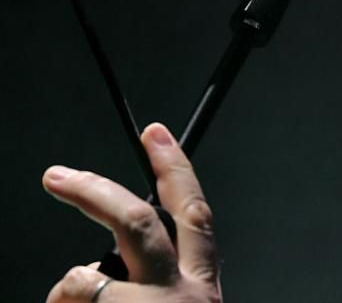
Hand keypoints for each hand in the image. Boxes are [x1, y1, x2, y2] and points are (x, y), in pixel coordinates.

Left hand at [43, 123, 221, 302]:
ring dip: (70, 290)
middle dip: (95, 192)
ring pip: (88, 274)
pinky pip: (70, 299)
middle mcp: (184, 293)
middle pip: (138, 221)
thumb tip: (105, 269)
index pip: (194, 212)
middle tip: (60, 177)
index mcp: (201, 285)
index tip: (156, 134)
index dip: (175, 168)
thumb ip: (156, 285)